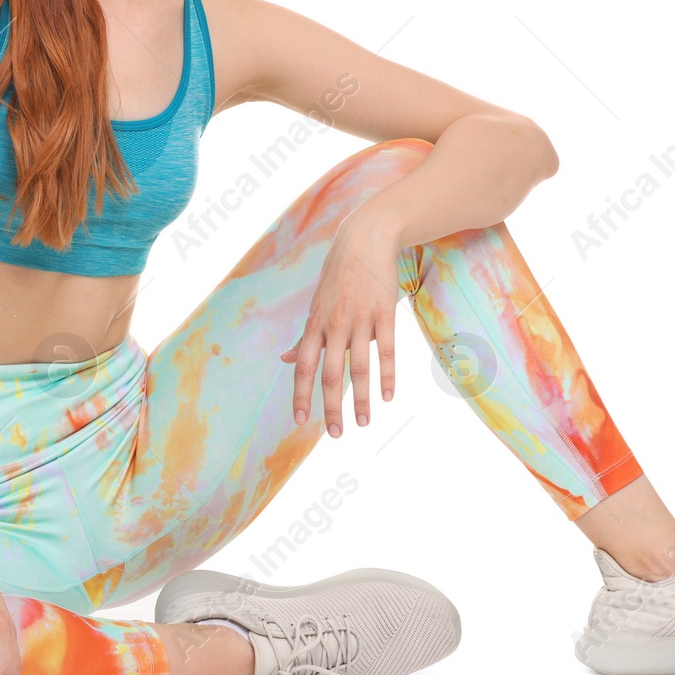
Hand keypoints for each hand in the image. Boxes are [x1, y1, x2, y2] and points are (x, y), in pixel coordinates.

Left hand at [279, 210, 404, 436]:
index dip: (301, 394)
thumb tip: (286, 359)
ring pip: (360, 367)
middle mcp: (335, 324)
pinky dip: (387, 376)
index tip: (300, 422)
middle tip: (336, 434)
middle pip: (331, 373)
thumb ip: (306, 336)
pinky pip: (386, 351)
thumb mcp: (316, 304)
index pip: (304, 366)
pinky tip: (388, 397)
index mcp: (315, 324)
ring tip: (364, 423)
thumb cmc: (338, 276)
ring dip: (362, 399)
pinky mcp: (385, 314)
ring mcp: (361, 319)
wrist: (365, 240)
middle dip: (332, 407)